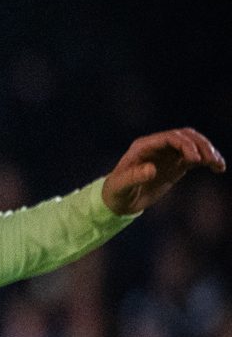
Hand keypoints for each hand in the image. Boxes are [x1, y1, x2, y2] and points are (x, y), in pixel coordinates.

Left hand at [102, 127, 224, 214]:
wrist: (119, 200)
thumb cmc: (116, 191)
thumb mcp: (122, 185)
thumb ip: (135, 176)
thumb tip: (152, 169)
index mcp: (144, 146)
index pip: (169, 138)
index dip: (185, 144)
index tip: (195, 159)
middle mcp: (157, 147)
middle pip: (184, 137)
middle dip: (200, 145)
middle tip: (211, 160)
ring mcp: (168, 155)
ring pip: (192, 145)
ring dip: (207, 151)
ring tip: (219, 164)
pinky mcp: (175, 165)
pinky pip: (195, 158)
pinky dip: (207, 160)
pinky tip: (218, 168)